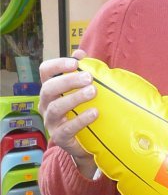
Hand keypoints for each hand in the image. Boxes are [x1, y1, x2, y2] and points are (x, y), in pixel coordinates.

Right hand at [38, 49, 97, 177]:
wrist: (86, 142)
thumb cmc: (82, 110)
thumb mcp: (83, 90)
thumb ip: (82, 71)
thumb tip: (80, 52)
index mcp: (51, 89)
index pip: (45, 72)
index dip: (57, 65)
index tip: (75, 63)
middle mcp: (46, 104)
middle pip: (49, 88)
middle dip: (68, 81)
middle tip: (89, 78)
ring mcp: (51, 122)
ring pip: (56, 107)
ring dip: (75, 98)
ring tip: (93, 92)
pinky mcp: (60, 138)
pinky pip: (66, 129)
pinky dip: (81, 120)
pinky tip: (94, 113)